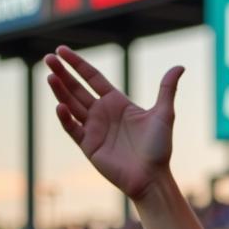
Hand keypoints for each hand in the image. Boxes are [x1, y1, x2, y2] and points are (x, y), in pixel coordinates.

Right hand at [44, 45, 182, 200]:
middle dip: (63, 73)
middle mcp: (102, 113)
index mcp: (117, 103)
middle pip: (77, 88)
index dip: (77, 64)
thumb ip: (167, 89)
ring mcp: (94, 129)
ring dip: (60, 91)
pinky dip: (65, 118)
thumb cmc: (159, 148)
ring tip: (50, 76)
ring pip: (71, 105)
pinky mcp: (88, 146)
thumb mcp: (164, 114)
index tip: (61, 51)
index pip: (92, 78)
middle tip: (48, 57)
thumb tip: (180, 66)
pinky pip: (72, 128)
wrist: (152, 177)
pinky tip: (60, 106)